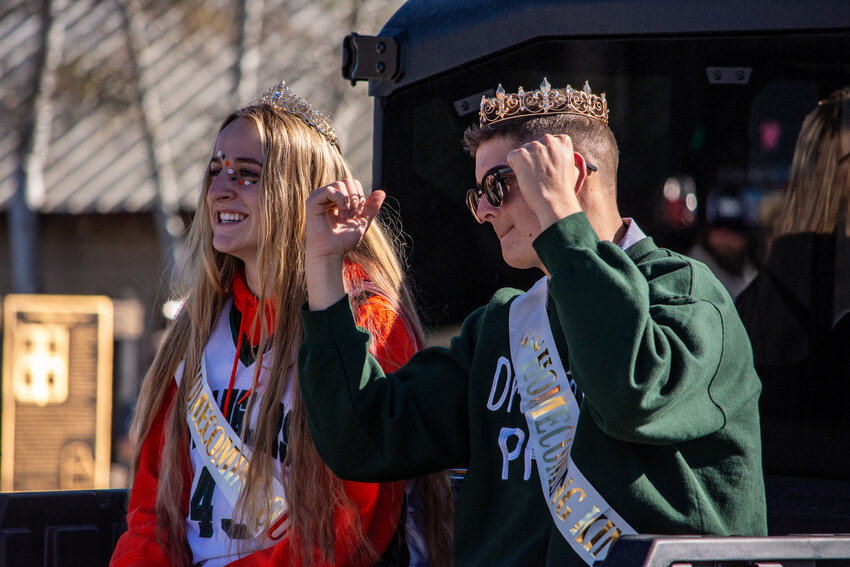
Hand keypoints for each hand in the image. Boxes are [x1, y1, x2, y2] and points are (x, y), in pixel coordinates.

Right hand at [304, 179, 384, 309]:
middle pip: (347, 181)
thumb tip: (382, 192)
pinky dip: (341, 201)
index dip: (360, 196)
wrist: (332, 253)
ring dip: (349, 202)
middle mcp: (327, 195)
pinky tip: (340, 215)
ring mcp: (319, 197)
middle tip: (353, 215)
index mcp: (337, 198)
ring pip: (340, 184)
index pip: (352, 183)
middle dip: (356, 198)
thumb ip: (371, 207)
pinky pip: (330, 190)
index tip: (358, 214)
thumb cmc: (344, 240)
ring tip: (346, 217)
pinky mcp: (312, 201)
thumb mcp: (362, 222)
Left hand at [507, 134, 586, 228]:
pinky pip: (512, 157)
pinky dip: (515, 167)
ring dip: (525, 163)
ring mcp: (533, 146)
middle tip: (541, 175)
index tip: (550, 169)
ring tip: (534, 178)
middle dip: (535, 158)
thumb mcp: (570, 165)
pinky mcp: (520, 154)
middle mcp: (548, 139)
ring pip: (523, 152)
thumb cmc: (563, 189)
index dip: (547, 157)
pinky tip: (525, 176)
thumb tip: (547, 154)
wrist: (556, 201)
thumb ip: (559, 154)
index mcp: (563, 140)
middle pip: (535, 146)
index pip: (548, 143)